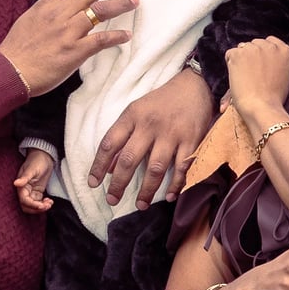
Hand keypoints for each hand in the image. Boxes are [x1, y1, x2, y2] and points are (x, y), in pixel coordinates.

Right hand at [0, 0, 137, 95]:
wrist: (9, 71)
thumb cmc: (17, 48)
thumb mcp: (31, 18)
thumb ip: (48, 9)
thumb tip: (63, 3)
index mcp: (48, 3)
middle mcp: (60, 13)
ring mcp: (67, 32)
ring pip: (100, 10)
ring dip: (121, 4)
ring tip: (135, 1)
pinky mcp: (74, 51)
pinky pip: (100, 40)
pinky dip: (116, 37)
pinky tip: (126, 35)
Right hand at [13, 149, 54, 213]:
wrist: (44, 155)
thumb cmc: (37, 160)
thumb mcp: (32, 169)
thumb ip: (25, 177)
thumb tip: (16, 184)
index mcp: (21, 186)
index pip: (24, 200)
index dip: (32, 205)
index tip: (41, 206)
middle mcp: (25, 190)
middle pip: (27, 206)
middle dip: (36, 209)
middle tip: (46, 206)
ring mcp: (31, 191)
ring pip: (33, 206)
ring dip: (41, 208)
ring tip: (49, 203)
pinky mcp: (37, 192)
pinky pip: (38, 202)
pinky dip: (44, 204)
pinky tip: (50, 201)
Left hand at [88, 67, 213, 208]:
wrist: (196, 84)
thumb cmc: (162, 100)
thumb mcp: (137, 111)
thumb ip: (123, 137)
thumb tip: (110, 168)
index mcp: (133, 115)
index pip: (109, 142)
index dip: (98, 165)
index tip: (92, 183)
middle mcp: (149, 125)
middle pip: (129, 159)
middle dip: (119, 184)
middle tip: (112, 200)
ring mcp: (171, 133)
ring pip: (155, 168)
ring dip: (147, 190)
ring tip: (140, 205)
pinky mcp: (192, 140)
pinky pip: (182, 168)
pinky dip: (176, 185)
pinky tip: (170, 196)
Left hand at [224, 36, 288, 120]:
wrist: (262, 108)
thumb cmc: (273, 98)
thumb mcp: (284, 77)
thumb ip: (277, 64)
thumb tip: (269, 60)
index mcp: (284, 50)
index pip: (268, 42)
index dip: (262, 54)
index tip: (261, 66)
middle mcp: (270, 46)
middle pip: (254, 44)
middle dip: (251, 56)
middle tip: (252, 75)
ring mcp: (253, 48)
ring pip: (241, 49)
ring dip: (240, 60)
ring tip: (246, 78)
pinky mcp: (238, 54)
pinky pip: (230, 54)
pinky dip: (231, 65)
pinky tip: (238, 77)